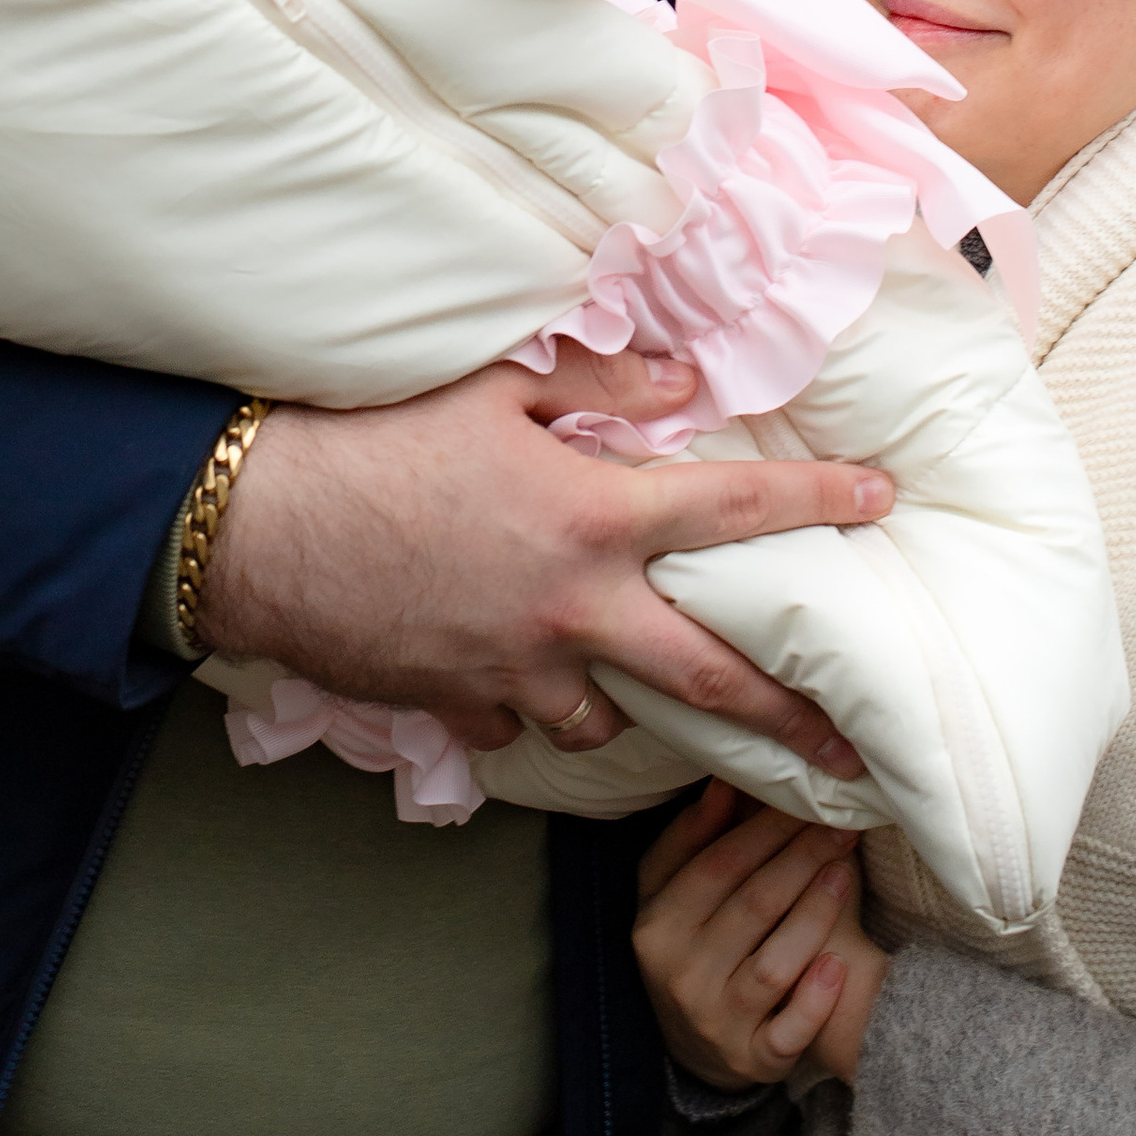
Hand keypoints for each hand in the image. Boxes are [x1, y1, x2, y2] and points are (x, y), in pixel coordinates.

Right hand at [196, 353, 887, 775]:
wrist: (253, 526)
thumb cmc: (370, 437)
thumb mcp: (492, 385)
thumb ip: (601, 382)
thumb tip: (684, 383)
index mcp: (592, 517)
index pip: (734, 511)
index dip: (820, 502)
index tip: (883, 502)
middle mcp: (571, 609)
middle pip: (710, 676)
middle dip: (791, 717)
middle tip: (851, 753)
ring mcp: (514, 670)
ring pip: (607, 717)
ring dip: (627, 702)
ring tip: (631, 690)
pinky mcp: (455, 704)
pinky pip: (513, 725)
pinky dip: (523, 708)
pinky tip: (513, 684)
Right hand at [634, 783, 889, 1090]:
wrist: (696, 1048)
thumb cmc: (690, 947)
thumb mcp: (670, 894)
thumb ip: (692, 839)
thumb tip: (723, 782)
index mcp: (657, 927)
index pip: (716, 866)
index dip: (765, 829)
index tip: (805, 801)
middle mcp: (681, 976)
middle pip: (752, 906)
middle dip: (801, 859)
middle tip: (840, 827)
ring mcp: (718, 1022)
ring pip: (774, 963)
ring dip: (816, 913)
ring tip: (845, 873)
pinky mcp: (754, 1060)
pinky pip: (789, 1031)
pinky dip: (815, 1000)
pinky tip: (838, 963)